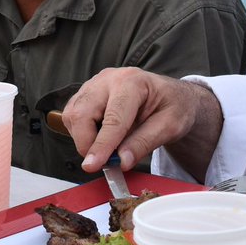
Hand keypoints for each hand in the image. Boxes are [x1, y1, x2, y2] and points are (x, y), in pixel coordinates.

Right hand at [62, 67, 221, 179]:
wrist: (170, 96)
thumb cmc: (173, 107)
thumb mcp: (170, 126)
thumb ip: (145, 142)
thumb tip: (122, 161)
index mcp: (132, 82)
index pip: (112, 119)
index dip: (102, 145)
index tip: (93, 166)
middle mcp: (108, 78)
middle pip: (82, 113)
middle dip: (87, 143)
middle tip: (104, 162)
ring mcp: (94, 84)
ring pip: (73, 115)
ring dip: (84, 138)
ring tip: (109, 146)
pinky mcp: (86, 93)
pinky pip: (73, 115)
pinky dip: (82, 132)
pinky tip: (102, 136)